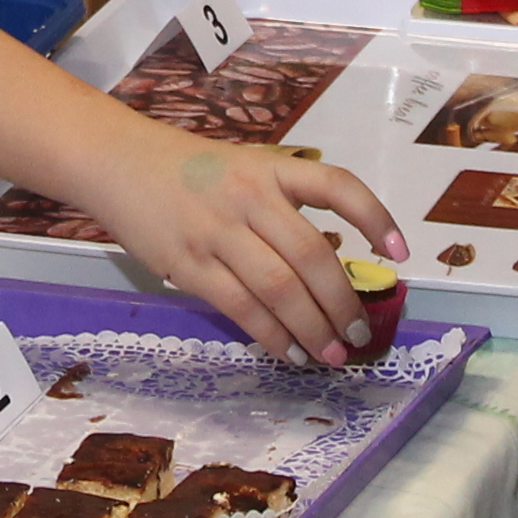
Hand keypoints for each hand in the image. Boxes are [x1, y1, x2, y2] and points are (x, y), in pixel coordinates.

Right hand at [87, 128, 407, 364]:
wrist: (118, 163)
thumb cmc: (189, 170)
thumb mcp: (243, 168)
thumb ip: (282, 205)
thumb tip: (327, 272)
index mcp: (270, 167)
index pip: (336, 186)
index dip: (374, 217)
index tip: (400, 251)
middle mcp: (249, 196)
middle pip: (312, 255)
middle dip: (342, 301)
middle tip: (360, 334)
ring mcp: (218, 231)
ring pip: (280, 289)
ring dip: (314, 328)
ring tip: (334, 354)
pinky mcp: (190, 265)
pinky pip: (242, 309)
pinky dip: (274, 337)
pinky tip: (292, 353)